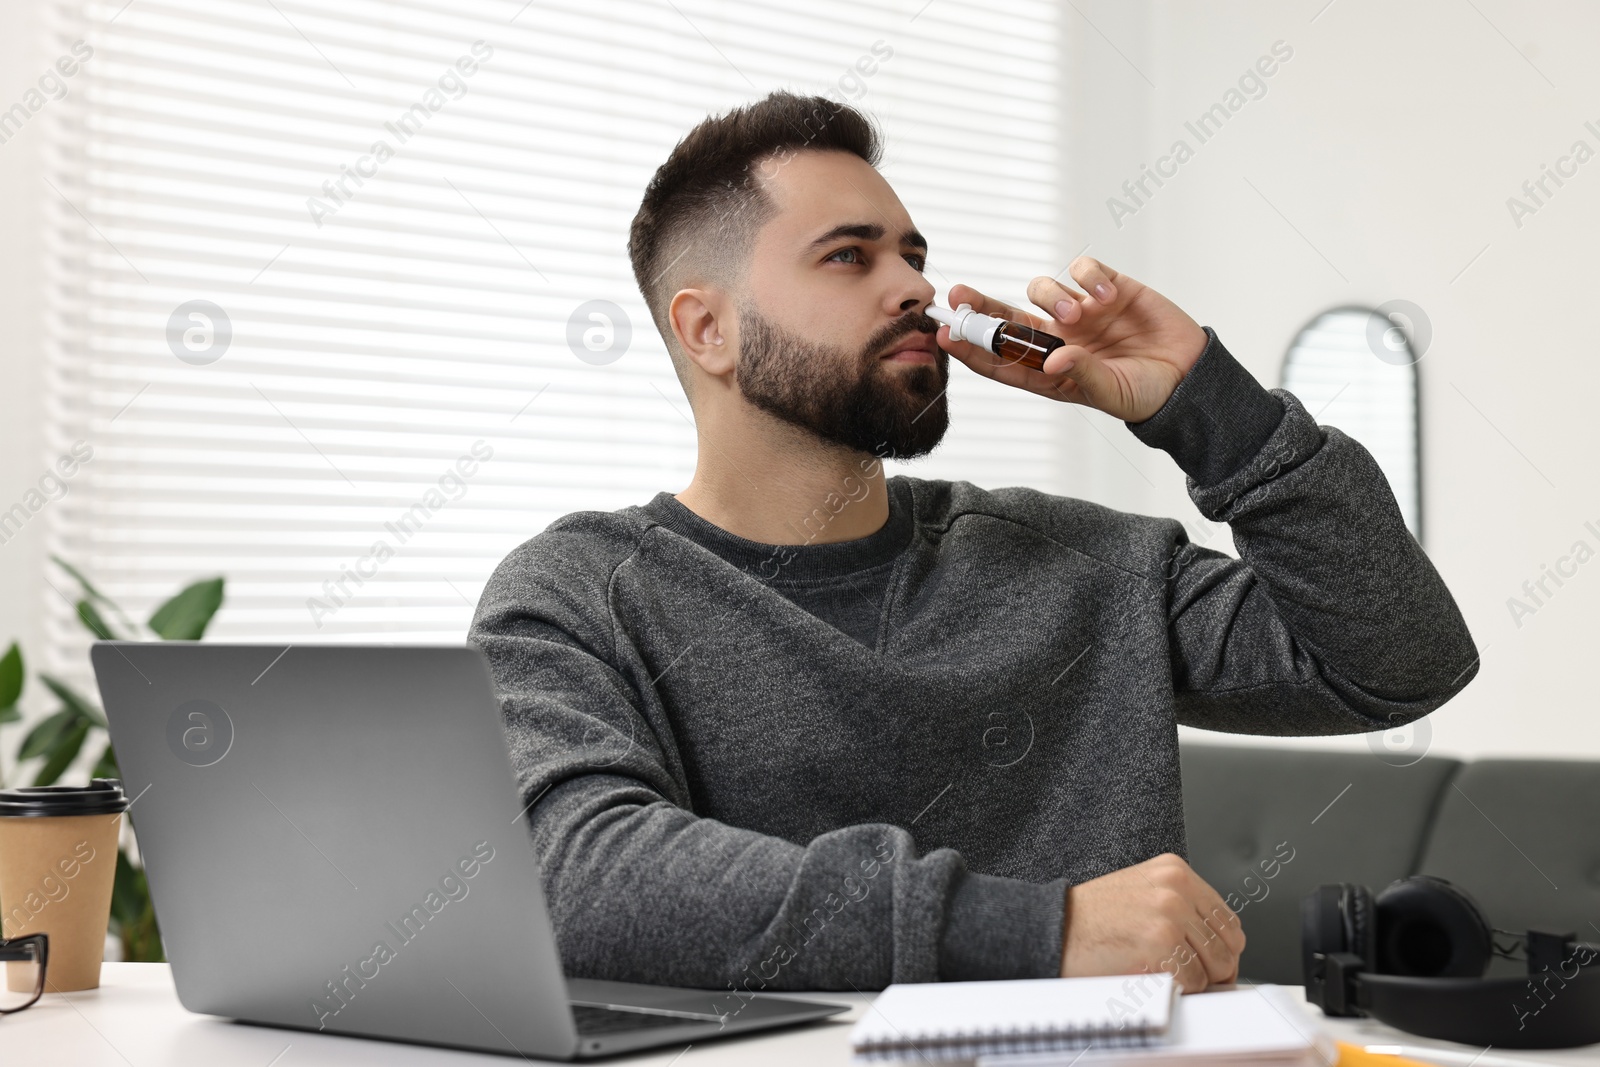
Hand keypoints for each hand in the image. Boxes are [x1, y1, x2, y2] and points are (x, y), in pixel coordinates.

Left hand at [939, 257, 1207, 422]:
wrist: (1189, 375)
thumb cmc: (1144, 392)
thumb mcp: (1111, 391)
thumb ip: (1082, 374)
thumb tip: (1053, 358)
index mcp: (1050, 371)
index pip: (1001, 359)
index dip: (972, 348)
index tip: (945, 335)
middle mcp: (1058, 339)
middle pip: (1008, 318)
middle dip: (982, 307)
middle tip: (958, 296)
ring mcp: (1081, 312)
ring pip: (1042, 289)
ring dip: (1053, 297)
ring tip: (1078, 315)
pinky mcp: (1108, 288)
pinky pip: (1083, 269)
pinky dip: (1088, 277)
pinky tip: (1105, 296)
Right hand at [1059, 853, 1244, 993]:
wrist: (1052, 928)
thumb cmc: (1088, 918)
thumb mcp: (1141, 893)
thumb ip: (1180, 908)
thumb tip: (1213, 944)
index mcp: (1174, 871)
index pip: (1226, 918)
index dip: (1222, 949)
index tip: (1209, 964)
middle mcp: (1176, 888)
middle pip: (1228, 944)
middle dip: (1214, 969)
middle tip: (1190, 978)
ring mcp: (1170, 914)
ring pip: (1215, 966)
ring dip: (1194, 980)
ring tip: (1164, 976)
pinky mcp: (1160, 943)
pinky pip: (1192, 982)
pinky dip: (1177, 990)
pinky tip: (1152, 979)